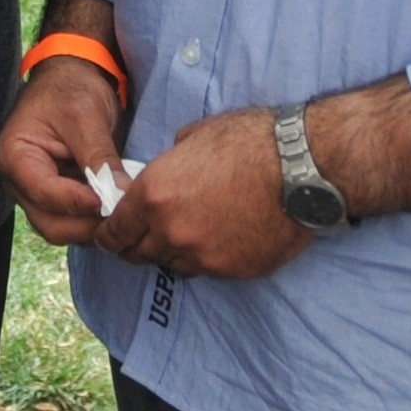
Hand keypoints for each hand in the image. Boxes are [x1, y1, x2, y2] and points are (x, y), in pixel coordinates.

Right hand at [0, 57, 127, 246]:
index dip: (80, 203)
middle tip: (122, 217)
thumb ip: (99, 157)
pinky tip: (115, 209)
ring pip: (60, 228)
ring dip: (91, 227)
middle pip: (49, 222)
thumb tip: (118, 196)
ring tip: (122, 214)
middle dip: (86, 224)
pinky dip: (92, 221)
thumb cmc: (71, 88)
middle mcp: (17, 180)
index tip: (113, 202)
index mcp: (14, 156)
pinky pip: (70, 220)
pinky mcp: (52, 195)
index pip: (45, 193)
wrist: (71, 77)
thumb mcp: (85, 117)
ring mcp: (34, 191)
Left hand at [98, 105, 310, 280]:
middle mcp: (171, 232)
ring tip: (186, 237)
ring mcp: (203, 256)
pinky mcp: (234, 271)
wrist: (301, 168)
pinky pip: (209, 271)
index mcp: (152, 197)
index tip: (111, 234)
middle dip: (135, 247)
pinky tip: (219, 242)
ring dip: (172, 254)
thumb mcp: (192, 138)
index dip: (109, 234)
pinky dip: (208, 260)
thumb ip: (168, 164)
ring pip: (173, 266)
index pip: (113, 232)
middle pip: (137, 255)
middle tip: (142, 239)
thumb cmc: (248, 142)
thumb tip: (164, 171)